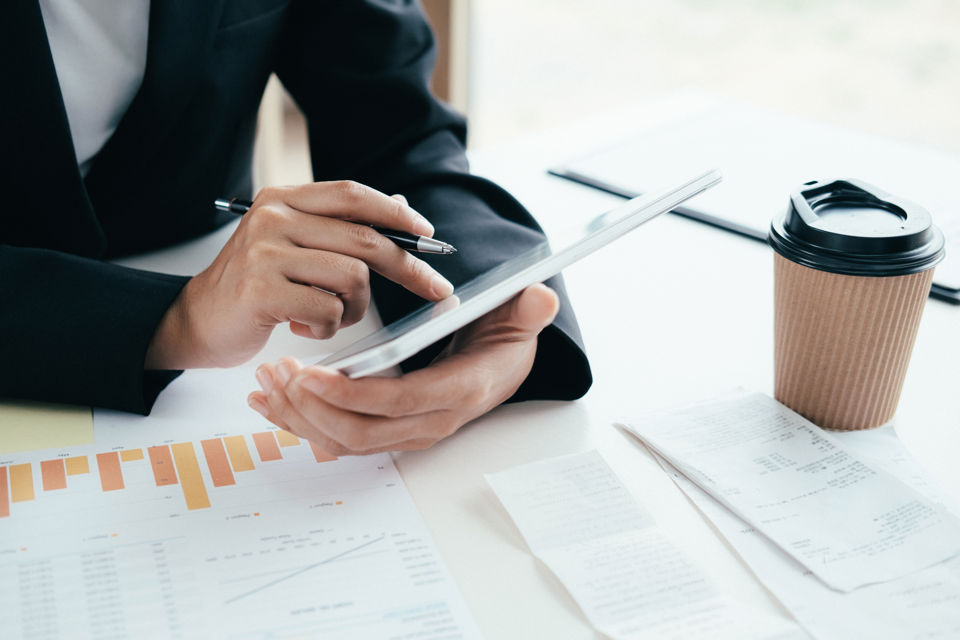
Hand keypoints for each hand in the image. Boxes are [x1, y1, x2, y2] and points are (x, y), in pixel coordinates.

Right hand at [145, 182, 452, 368]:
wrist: (194, 322)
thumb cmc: (253, 288)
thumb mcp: (290, 245)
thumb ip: (335, 228)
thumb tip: (400, 209)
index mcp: (283, 200)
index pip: (353, 195)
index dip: (397, 213)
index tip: (429, 234)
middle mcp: (273, 218)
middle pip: (366, 240)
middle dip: (409, 269)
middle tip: (435, 290)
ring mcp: (264, 252)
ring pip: (353, 278)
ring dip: (353, 308)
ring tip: (329, 316)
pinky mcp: (260, 290)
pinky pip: (328, 311)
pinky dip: (327, 328)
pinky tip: (302, 328)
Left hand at [247, 284, 559, 453]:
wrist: (503, 365)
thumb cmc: (504, 338)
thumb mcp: (520, 318)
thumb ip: (528, 309)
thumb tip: (541, 298)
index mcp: (459, 391)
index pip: (400, 402)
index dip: (353, 394)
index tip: (310, 374)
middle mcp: (431, 421)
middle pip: (361, 431)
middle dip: (312, 408)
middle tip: (276, 373)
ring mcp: (409, 431)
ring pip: (345, 440)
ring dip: (299, 417)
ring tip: (264, 383)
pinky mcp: (390, 430)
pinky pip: (341, 438)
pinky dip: (302, 423)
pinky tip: (271, 402)